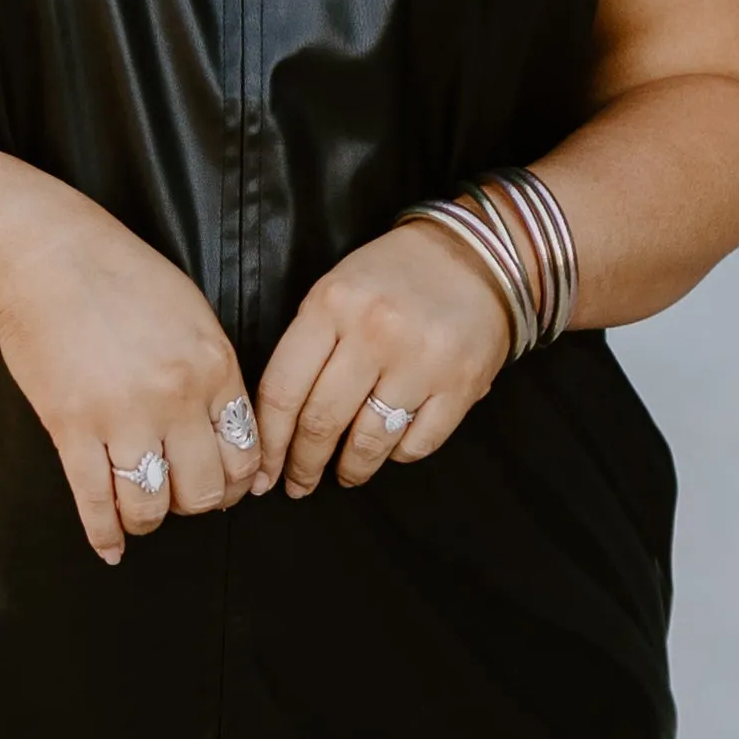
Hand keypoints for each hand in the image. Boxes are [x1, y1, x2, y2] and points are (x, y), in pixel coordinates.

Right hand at [0, 194, 264, 566]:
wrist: (45, 253)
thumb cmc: (120, 275)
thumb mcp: (192, 314)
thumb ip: (216, 373)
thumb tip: (231, 431)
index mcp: (215, 367)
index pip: (245, 454)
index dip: (238, 483)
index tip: (224, 486)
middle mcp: (176, 398)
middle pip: (204, 490)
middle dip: (195, 505)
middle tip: (181, 498)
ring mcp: (122, 416)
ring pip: (152, 505)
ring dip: (149, 519)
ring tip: (141, 514)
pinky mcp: (71, 427)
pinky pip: (95, 501)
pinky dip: (104, 533)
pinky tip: (110, 546)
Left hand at [253, 221, 515, 496]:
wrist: (474, 254)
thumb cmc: (394, 276)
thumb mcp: (335, 290)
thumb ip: (307, 346)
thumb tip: (279, 423)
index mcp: (331, 305)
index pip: (283, 390)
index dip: (269, 442)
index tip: (264, 470)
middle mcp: (374, 333)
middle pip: (321, 422)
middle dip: (303, 465)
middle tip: (298, 484)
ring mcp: (421, 361)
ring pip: (368, 441)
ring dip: (351, 469)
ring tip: (344, 474)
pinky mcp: (462, 384)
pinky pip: (417, 444)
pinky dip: (398, 454)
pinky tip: (391, 447)